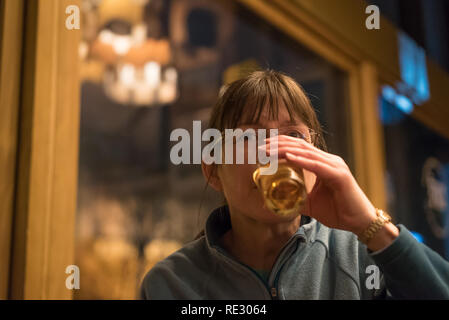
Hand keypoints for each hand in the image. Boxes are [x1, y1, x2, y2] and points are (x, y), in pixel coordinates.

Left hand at [262, 135, 377, 235]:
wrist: (359, 223)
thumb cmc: (338, 212)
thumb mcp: (310, 204)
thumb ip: (296, 198)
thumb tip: (275, 201)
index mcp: (323, 163)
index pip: (300, 148)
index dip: (281, 144)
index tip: (263, 146)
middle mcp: (330, 160)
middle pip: (300, 146)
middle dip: (279, 144)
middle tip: (261, 147)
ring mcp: (335, 166)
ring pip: (306, 153)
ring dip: (285, 150)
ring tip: (269, 151)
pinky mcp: (340, 175)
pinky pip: (317, 165)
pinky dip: (302, 160)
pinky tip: (289, 157)